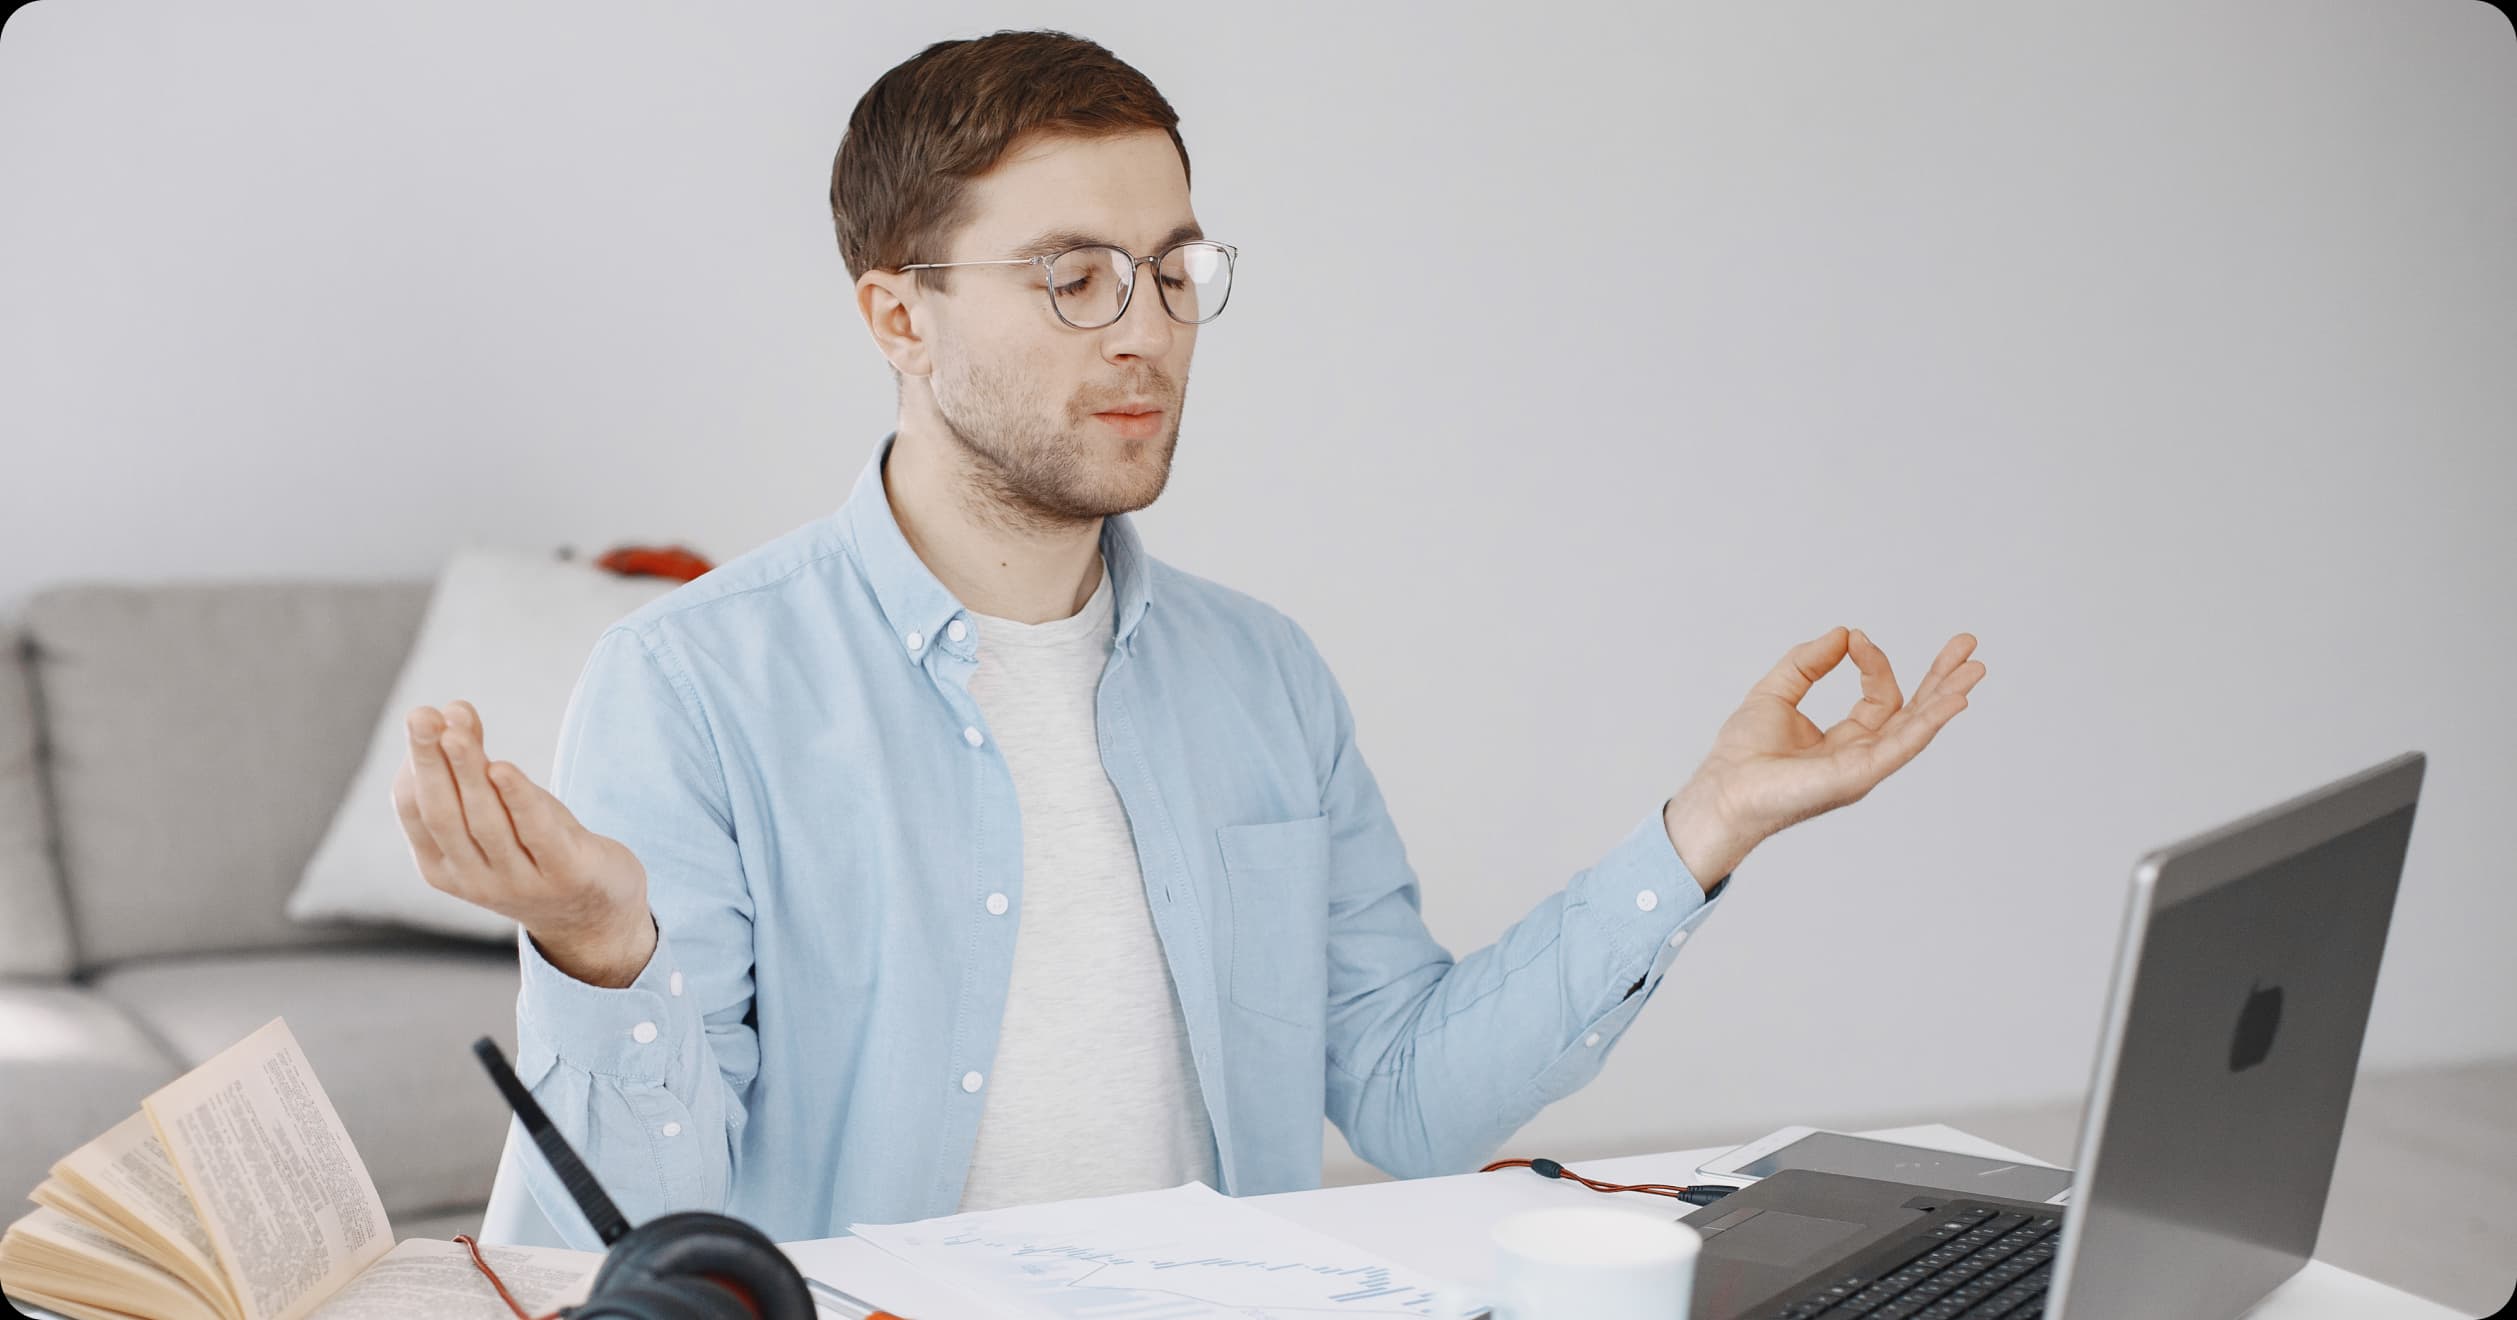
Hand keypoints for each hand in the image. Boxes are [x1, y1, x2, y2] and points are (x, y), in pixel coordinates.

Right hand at [391, 700, 652, 972]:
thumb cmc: (535, 848)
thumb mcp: (500, 809)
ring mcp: (519, 883)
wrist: (594, 914)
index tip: (425, 715)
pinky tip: (503, 768)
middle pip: (445, 814)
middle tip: (422, 715)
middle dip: (432, 762)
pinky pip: (536, 835)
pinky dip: (517, 800)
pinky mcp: (565, 875)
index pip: (417, 812)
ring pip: (485, 822)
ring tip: (456, 732)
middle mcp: (474, 879)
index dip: (418, 764)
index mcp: (442, 866)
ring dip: (468, 772)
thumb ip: (475, 764)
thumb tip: (453, 710)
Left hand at [1664, 627, 1983, 883]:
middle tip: (1968, 645)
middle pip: (1914, 713)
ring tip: (1975, 668)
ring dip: (1948, 697)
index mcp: (1846, 740)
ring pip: (1917, 728)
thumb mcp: (1776, 692)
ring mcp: (1864, 768)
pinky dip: (1929, 723)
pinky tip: (1953, 701)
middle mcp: (1862, 756)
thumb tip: (1843, 634)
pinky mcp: (1858, 776)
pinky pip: (1902, 746)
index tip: (1855, 638)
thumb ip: (1807, 662)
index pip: (1880, 697)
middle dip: (1943, 679)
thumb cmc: (1742, 756)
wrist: (1722, 791)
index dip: (1873, 663)